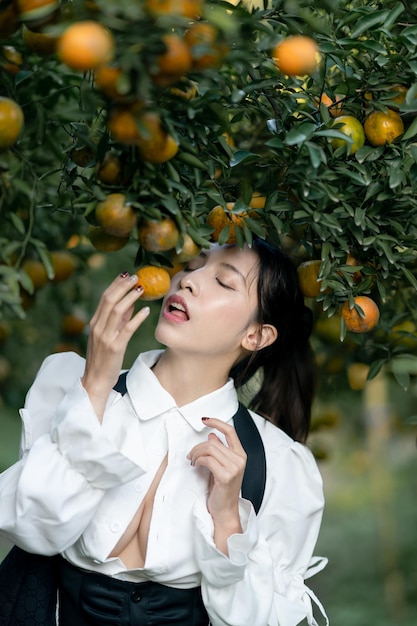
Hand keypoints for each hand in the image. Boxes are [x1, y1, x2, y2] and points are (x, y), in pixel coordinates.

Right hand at [81, 272, 149, 419]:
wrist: (95, 381)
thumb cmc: (103, 359)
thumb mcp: (108, 336)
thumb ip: (117, 321)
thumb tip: (130, 304)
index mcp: (95, 323)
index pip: (105, 298)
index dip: (116, 284)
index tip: (127, 274)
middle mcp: (98, 327)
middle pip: (109, 300)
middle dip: (123, 286)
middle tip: (137, 277)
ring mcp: (105, 337)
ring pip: (117, 311)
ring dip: (130, 298)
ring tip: (142, 289)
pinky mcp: (115, 348)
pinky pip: (127, 330)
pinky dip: (137, 318)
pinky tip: (146, 311)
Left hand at [187, 417, 246, 553]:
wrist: (225, 511)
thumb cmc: (222, 490)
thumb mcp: (221, 466)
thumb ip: (220, 450)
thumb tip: (212, 435)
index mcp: (240, 455)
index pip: (230, 431)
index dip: (217, 422)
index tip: (204, 419)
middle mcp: (240, 459)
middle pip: (214, 441)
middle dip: (198, 446)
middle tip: (191, 455)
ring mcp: (234, 468)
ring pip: (209, 449)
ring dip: (196, 453)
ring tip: (192, 460)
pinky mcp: (226, 476)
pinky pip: (207, 460)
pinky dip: (198, 461)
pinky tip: (195, 466)